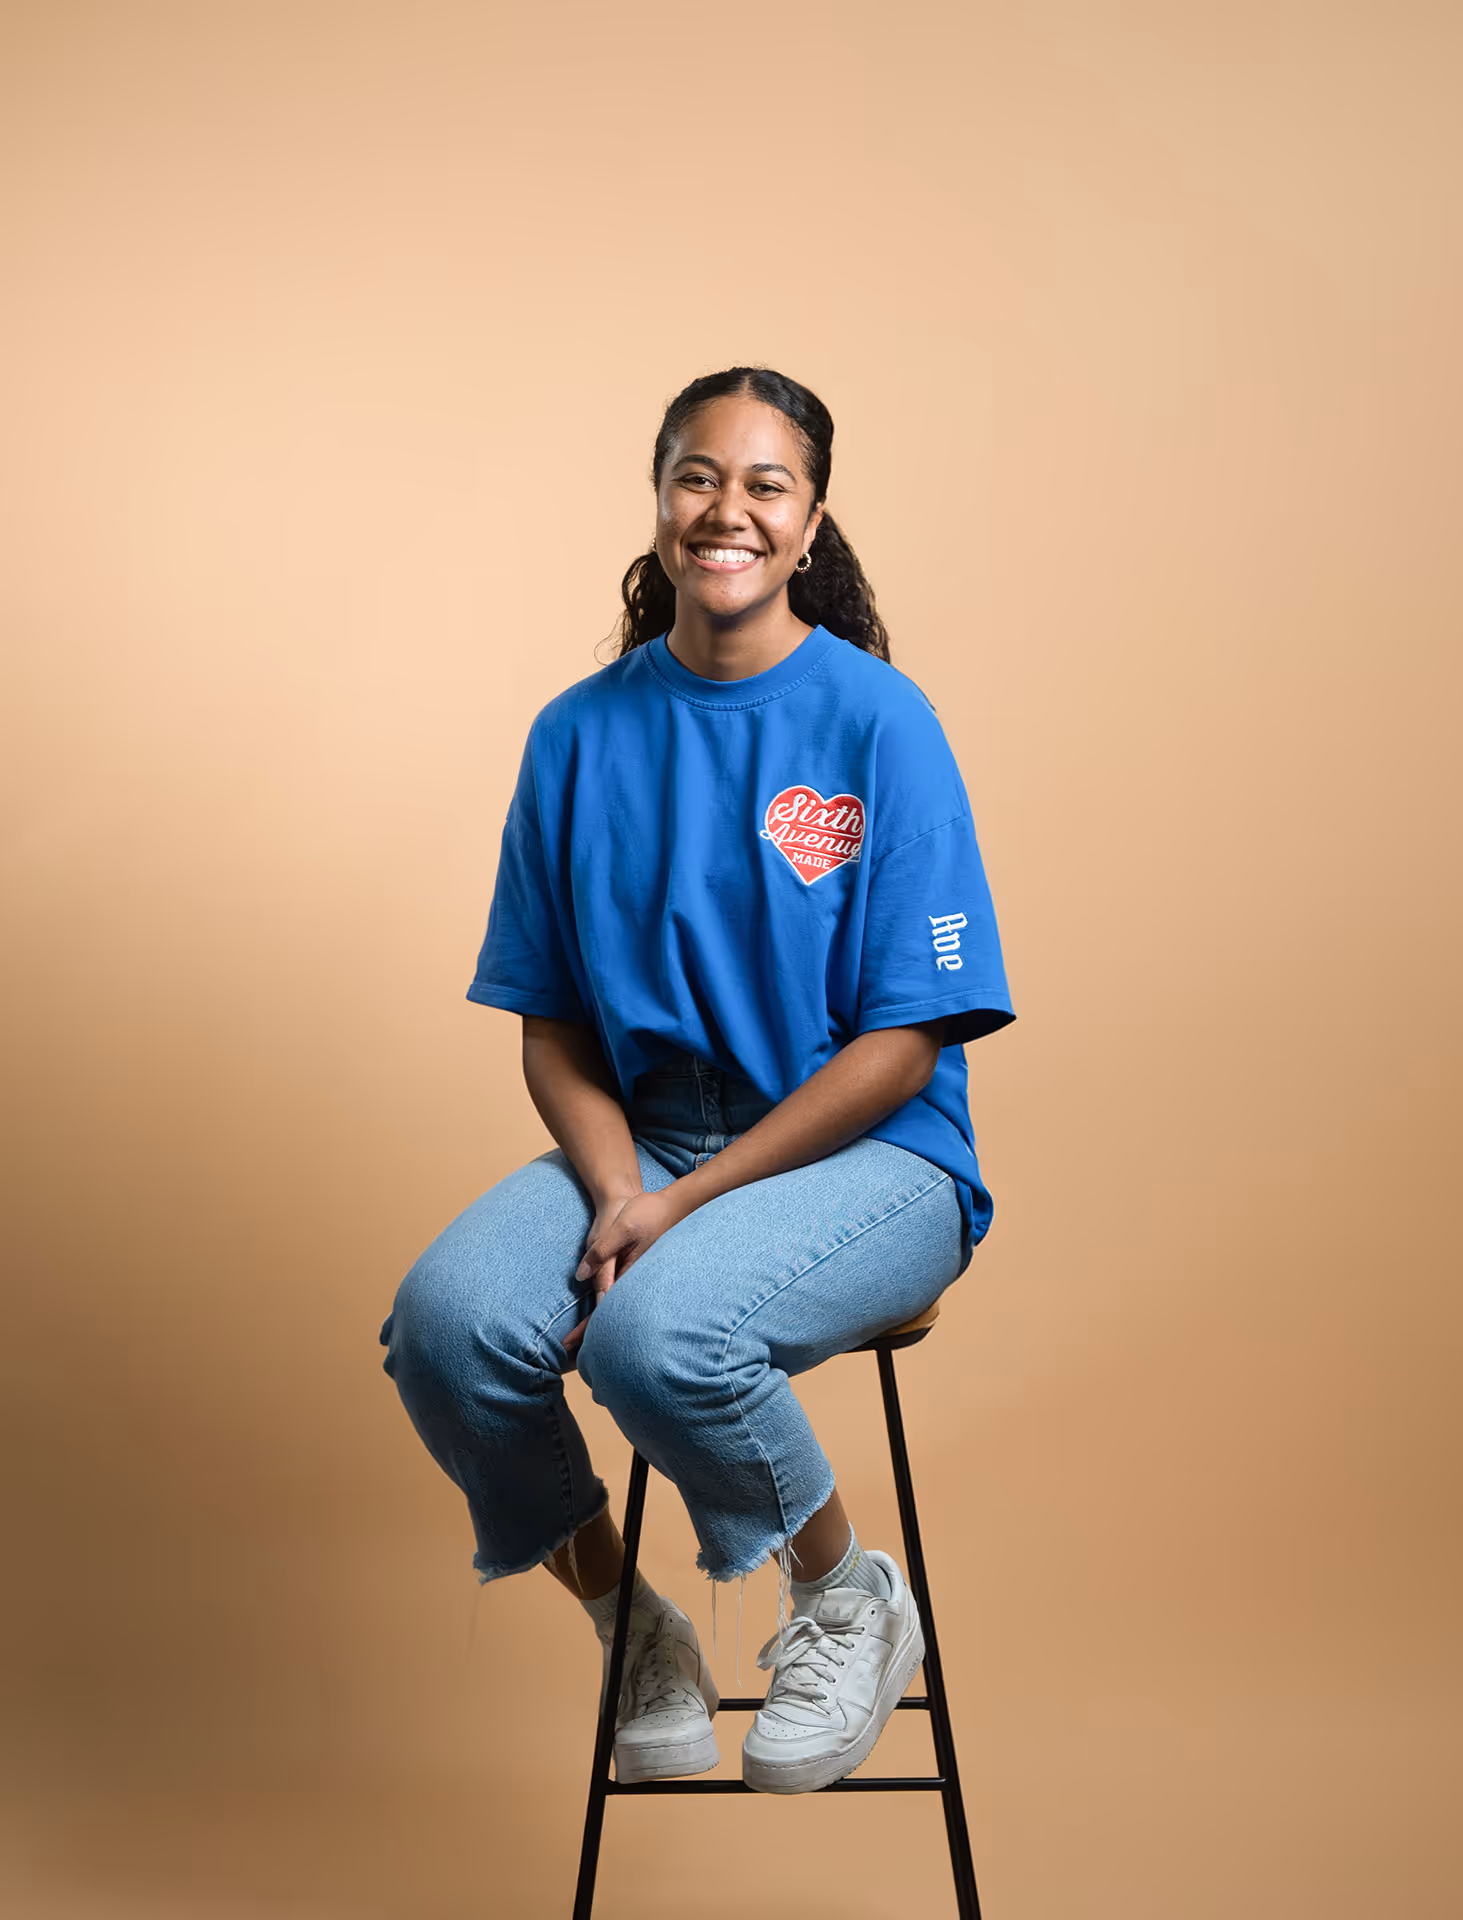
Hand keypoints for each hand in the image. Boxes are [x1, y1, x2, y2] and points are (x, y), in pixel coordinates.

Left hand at [561, 1186, 689, 1356]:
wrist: (676, 1205)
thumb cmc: (648, 1213)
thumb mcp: (622, 1228)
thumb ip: (602, 1252)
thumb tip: (581, 1278)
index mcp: (629, 1275)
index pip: (604, 1309)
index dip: (586, 1329)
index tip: (568, 1344)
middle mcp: (635, 1281)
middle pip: (611, 1315)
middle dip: (590, 1335)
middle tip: (568, 1352)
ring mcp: (637, 1277)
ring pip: (616, 1307)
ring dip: (599, 1323)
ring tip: (581, 1340)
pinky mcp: (638, 1269)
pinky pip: (620, 1294)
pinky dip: (608, 1307)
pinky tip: (603, 1312)